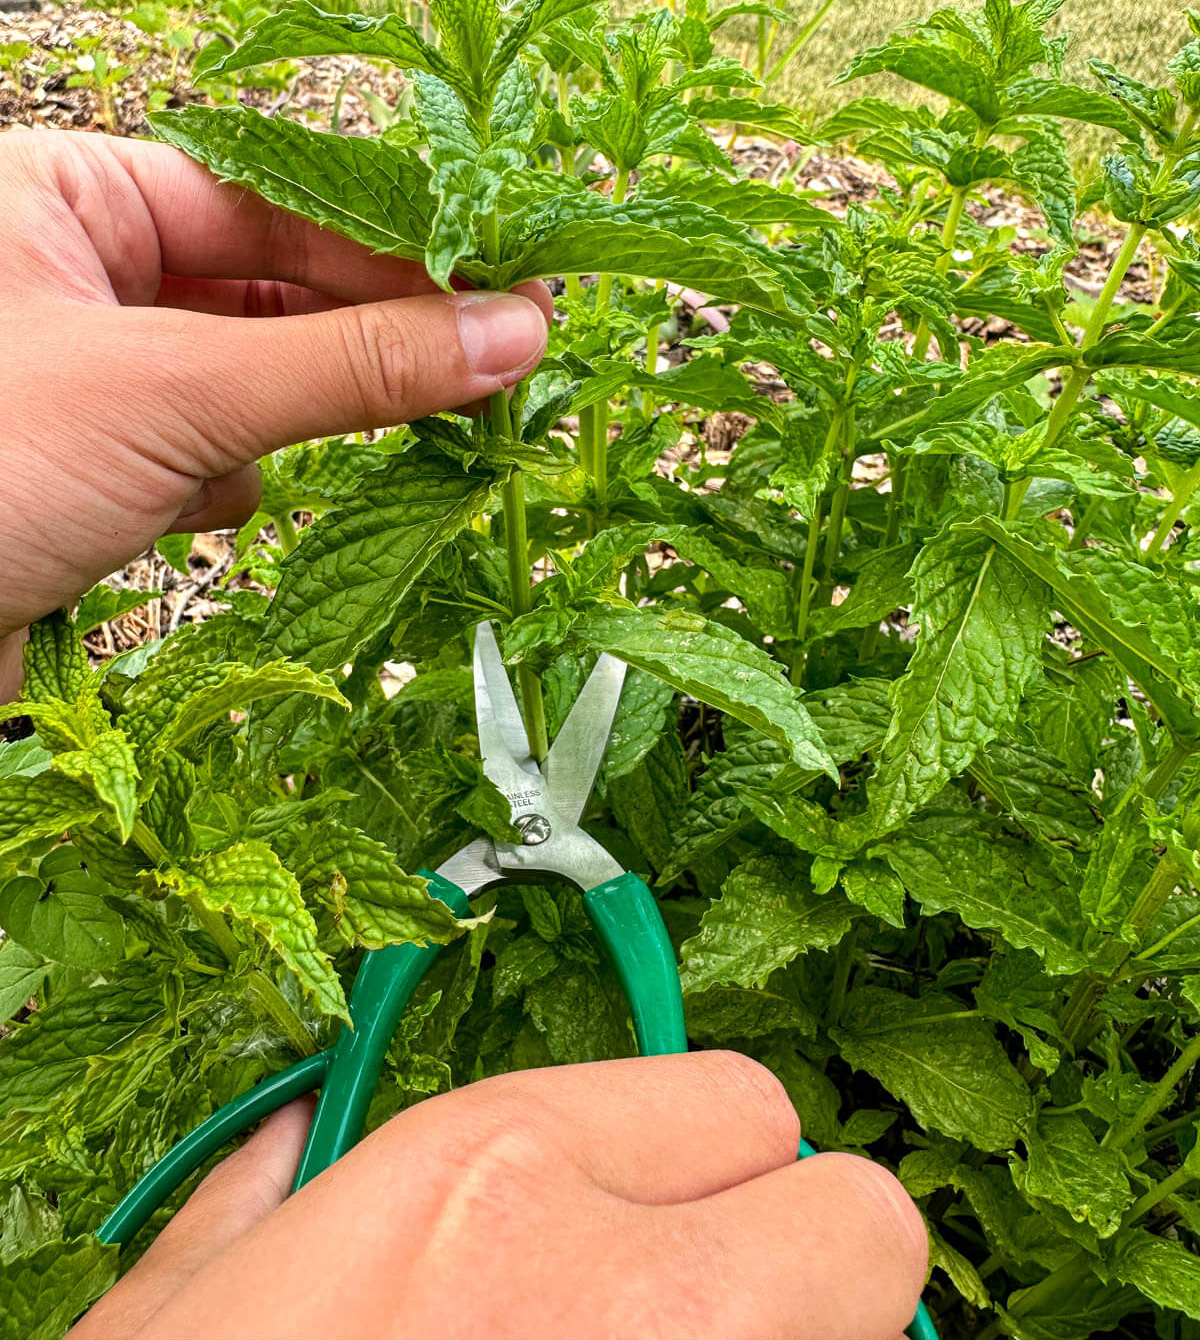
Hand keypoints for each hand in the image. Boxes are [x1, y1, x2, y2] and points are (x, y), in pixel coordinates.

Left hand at [0, 129, 549, 696]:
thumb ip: (351, 364)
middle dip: (354, 344)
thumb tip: (512, 332)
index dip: (396, 247)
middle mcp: (73, 272)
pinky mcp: (86, 467)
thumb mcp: (175, 395)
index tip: (511, 287)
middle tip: (487, 368)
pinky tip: (188, 515)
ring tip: (307, 452)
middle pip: (267, 290)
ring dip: (278, 427)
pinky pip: (198, 456)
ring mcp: (81, 374)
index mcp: (69, 196)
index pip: (273, 199)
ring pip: (243, 382)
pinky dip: (218, 486)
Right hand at [71, 1053, 926, 1339]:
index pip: (744, 1101)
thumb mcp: (176, 1326)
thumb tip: (288, 1152)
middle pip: (861, 1221)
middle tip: (701, 1311)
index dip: (704, 1163)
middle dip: (804, 1258)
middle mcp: (635, 1301)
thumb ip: (259, 1210)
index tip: (657, 1213)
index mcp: (493, 1188)